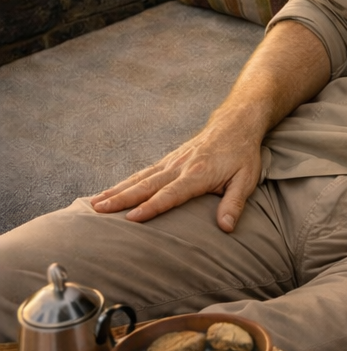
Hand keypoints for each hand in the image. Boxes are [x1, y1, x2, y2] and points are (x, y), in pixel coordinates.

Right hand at [89, 115, 262, 232]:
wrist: (237, 122)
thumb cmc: (243, 153)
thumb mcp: (246, 178)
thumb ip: (234, 203)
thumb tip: (226, 228)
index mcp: (198, 173)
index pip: (171, 194)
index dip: (151, 207)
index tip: (131, 219)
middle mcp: (181, 166)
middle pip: (147, 185)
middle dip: (122, 199)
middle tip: (98, 211)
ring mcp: (173, 160)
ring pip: (141, 178)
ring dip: (118, 190)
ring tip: (95, 203)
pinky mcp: (171, 158)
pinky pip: (145, 171)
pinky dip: (127, 181)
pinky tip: (112, 190)